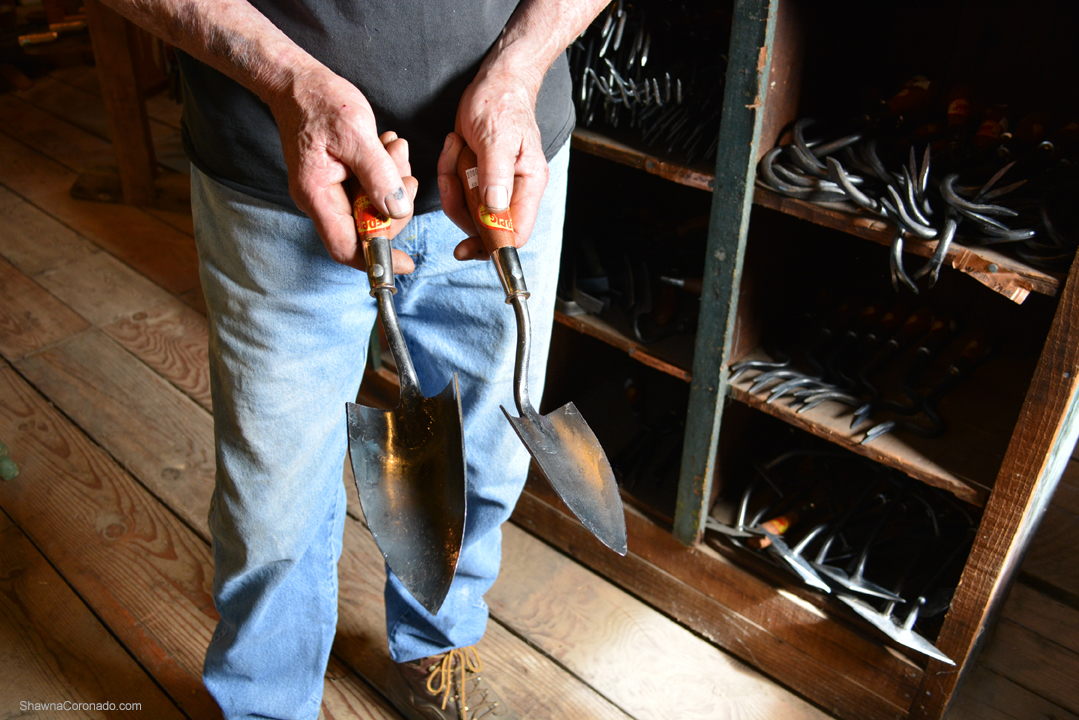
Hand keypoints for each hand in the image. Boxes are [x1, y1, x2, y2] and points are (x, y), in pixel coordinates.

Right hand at [269, 65, 416, 272]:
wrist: (295, 81)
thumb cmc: (320, 102)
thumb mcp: (355, 133)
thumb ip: (379, 174)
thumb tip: (399, 210)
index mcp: (317, 196)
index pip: (346, 248)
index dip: (377, 260)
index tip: (407, 263)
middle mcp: (321, 201)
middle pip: (366, 229)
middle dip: (394, 206)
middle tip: (405, 171)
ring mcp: (329, 192)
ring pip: (372, 207)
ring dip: (393, 183)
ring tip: (395, 149)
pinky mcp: (339, 180)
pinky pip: (369, 190)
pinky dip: (385, 174)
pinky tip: (387, 149)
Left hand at [438, 58, 547, 260]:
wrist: (495, 80)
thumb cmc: (502, 102)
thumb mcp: (496, 137)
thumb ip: (495, 175)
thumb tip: (495, 209)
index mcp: (528, 185)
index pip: (516, 233)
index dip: (492, 245)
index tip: (465, 248)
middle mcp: (513, 190)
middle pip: (484, 225)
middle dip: (460, 204)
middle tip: (452, 175)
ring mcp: (494, 185)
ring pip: (466, 208)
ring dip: (452, 182)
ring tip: (455, 149)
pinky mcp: (476, 176)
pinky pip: (457, 189)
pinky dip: (448, 170)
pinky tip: (454, 146)